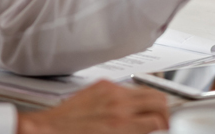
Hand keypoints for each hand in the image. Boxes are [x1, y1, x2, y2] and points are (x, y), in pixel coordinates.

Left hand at [16, 81, 167, 133]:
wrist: (47, 131)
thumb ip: (134, 132)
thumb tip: (149, 129)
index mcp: (122, 124)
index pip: (160, 120)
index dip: (167, 126)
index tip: (166, 130)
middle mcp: (119, 105)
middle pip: (160, 100)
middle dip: (166, 113)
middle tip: (163, 123)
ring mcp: (111, 92)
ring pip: (148, 90)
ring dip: (153, 103)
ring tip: (150, 114)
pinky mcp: (102, 85)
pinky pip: (128, 87)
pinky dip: (134, 97)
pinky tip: (128, 107)